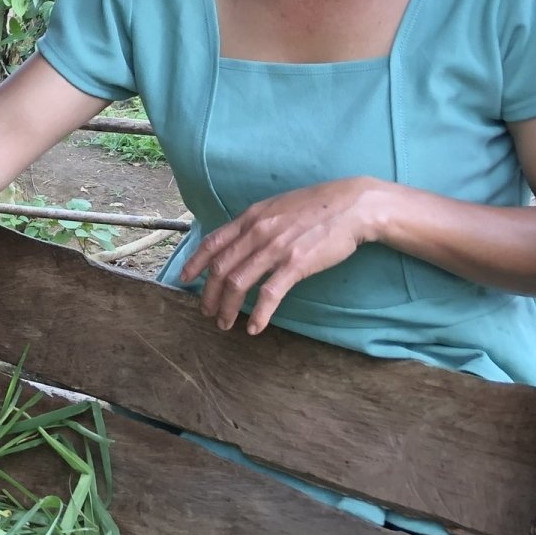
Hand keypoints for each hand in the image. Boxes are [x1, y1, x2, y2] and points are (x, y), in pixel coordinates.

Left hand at [185, 178, 388, 334]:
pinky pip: (269, 294)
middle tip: (206, 311)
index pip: (212, 243)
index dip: (194, 262)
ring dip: (227, 308)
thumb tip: (238, 241)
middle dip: (207, 294)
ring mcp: (275, 249)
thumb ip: (255, 224)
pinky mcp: (296, 264)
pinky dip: (259, 314)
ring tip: (224, 323)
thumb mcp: (276, 207)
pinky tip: (255, 328)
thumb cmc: (315, 206)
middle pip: (219, 268)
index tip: (184, 279)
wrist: (351, 206)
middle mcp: (256, 233)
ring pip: (237, 283)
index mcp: (250, 218)